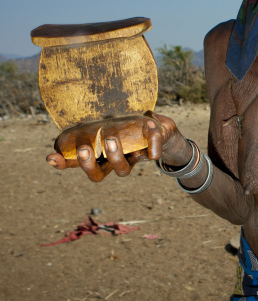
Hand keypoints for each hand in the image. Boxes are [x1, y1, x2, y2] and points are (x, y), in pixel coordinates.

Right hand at [46, 113, 190, 181]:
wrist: (162, 131)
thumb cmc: (129, 127)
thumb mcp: (107, 124)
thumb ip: (83, 134)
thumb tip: (57, 150)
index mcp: (101, 156)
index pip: (78, 164)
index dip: (64, 163)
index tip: (51, 156)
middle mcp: (115, 161)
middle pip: (98, 175)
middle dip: (89, 164)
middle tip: (85, 148)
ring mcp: (134, 158)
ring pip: (122, 170)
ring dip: (115, 155)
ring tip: (110, 139)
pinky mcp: (154, 149)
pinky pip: (154, 150)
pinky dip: (153, 141)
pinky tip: (150, 125)